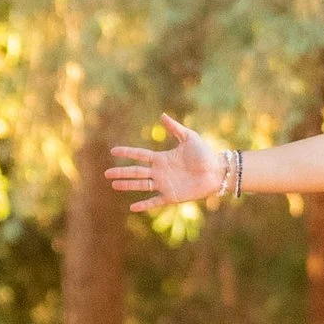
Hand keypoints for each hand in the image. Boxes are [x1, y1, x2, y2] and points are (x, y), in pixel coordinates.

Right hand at [106, 114, 226, 208]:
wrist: (217, 172)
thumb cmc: (204, 154)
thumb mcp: (189, 137)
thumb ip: (175, 128)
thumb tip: (162, 115)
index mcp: (162, 158)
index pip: (140, 155)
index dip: (127, 153)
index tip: (113, 151)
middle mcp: (160, 172)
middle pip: (136, 172)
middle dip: (121, 173)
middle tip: (106, 174)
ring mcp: (164, 185)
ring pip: (141, 185)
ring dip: (127, 186)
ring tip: (114, 186)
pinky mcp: (172, 196)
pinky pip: (154, 201)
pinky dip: (144, 205)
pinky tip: (132, 207)